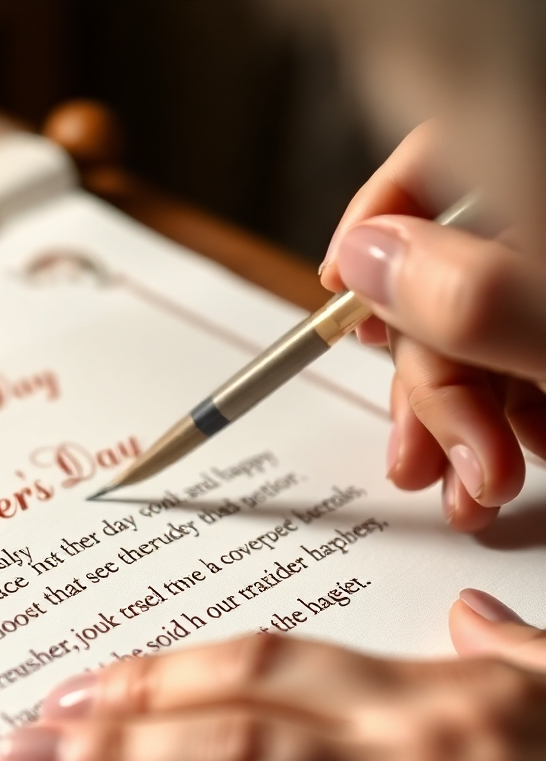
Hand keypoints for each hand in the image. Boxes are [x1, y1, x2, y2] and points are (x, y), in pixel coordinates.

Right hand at [320, 120, 545, 532]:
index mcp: (534, 192)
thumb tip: (363, 260)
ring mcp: (545, 297)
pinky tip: (508, 474)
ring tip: (475, 495)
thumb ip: (480, 295)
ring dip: (461, 428)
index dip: (377, 224)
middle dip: (429, 388)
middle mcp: (538, 244)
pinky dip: (504, 429)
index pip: (442, 161)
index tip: (339, 299)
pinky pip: (514, 370)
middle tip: (427, 463)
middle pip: (449, 278)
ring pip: (477, 339)